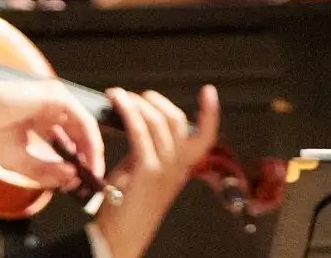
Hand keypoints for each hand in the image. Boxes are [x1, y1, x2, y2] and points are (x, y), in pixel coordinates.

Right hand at [0, 77, 104, 190]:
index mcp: (42, 118)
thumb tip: (72, 178)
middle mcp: (52, 106)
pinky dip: (88, 142)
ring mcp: (56, 99)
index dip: (78, 162)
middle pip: (80, 133)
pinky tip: (85, 161)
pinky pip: (82, 121)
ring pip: (84, 127)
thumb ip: (46, 170)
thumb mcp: (21, 161)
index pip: (69, 139)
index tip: (81, 184)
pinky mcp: (57, 96)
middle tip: (91, 183)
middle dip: (87, 159)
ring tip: (90, 176)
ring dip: (91, 153)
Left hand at [91, 86, 220, 257]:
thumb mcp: (143, 176)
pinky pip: (139, 131)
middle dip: (156, 101)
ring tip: (119, 96)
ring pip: (157, 122)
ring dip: (136, 103)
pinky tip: (119, 102)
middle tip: (137, 96)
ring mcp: (164, 168)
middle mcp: (177, 167)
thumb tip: (137, 125)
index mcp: (181, 169)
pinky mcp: (146, 171)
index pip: (205, 138)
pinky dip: (129, 111)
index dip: (210, 114)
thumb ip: (146, 152)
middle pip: (176, 121)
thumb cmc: (127, 210)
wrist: (119, 239)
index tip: (208, 91)